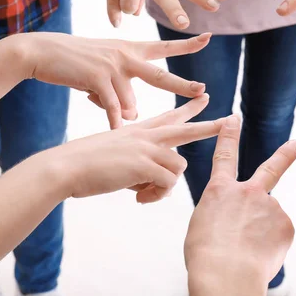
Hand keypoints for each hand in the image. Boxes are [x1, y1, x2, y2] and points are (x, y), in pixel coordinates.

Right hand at [19, 32, 210, 128]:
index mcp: (131, 50)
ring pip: (130, 102)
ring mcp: (113, 65)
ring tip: (96, 99)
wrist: (42, 51)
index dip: (187, 43)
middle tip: (203, 91)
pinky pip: (113, 107)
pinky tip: (114, 129)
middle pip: (161, 75)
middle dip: (183, 85)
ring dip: (119, 112)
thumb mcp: (104, 70)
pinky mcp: (98, 77)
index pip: (165, 47)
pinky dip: (113, 119)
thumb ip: (122, 91)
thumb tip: (134, 115)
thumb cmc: (75, 62)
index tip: (208, 37)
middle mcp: (126, 55)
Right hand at [37, 95, 221, 202]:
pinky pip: (167, 183)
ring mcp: (146, 148)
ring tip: (142, 194)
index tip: (204, 97)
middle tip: (232, 119)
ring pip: (179, 167)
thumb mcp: (116, 156)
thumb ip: (140, 164)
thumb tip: (156, 180)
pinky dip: (156, 195)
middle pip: (186, 128)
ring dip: (165, 186)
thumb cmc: (85, 164)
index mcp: (139, 130)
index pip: (170, 115)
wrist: (63, 167)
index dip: (188, 108)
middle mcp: (146, 135)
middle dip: (210, 125)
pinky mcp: (144, 164)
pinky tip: (137, 198)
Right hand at [185, 116, 295, 295]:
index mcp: (220, 191)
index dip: (229, 136)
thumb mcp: (202, 225)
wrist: (226, 274)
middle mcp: (248, 191)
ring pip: (270, 218)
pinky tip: (260, 254)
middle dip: (286, 154)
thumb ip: (223, 213)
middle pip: (272, 167)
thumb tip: (237, 219)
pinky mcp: (286, 224)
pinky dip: (271, 245)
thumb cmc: (207, 255)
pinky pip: (279, 234)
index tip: (234, 118)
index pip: (225, 156)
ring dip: (262, 232)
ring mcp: (270, 206)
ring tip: (248, 250)